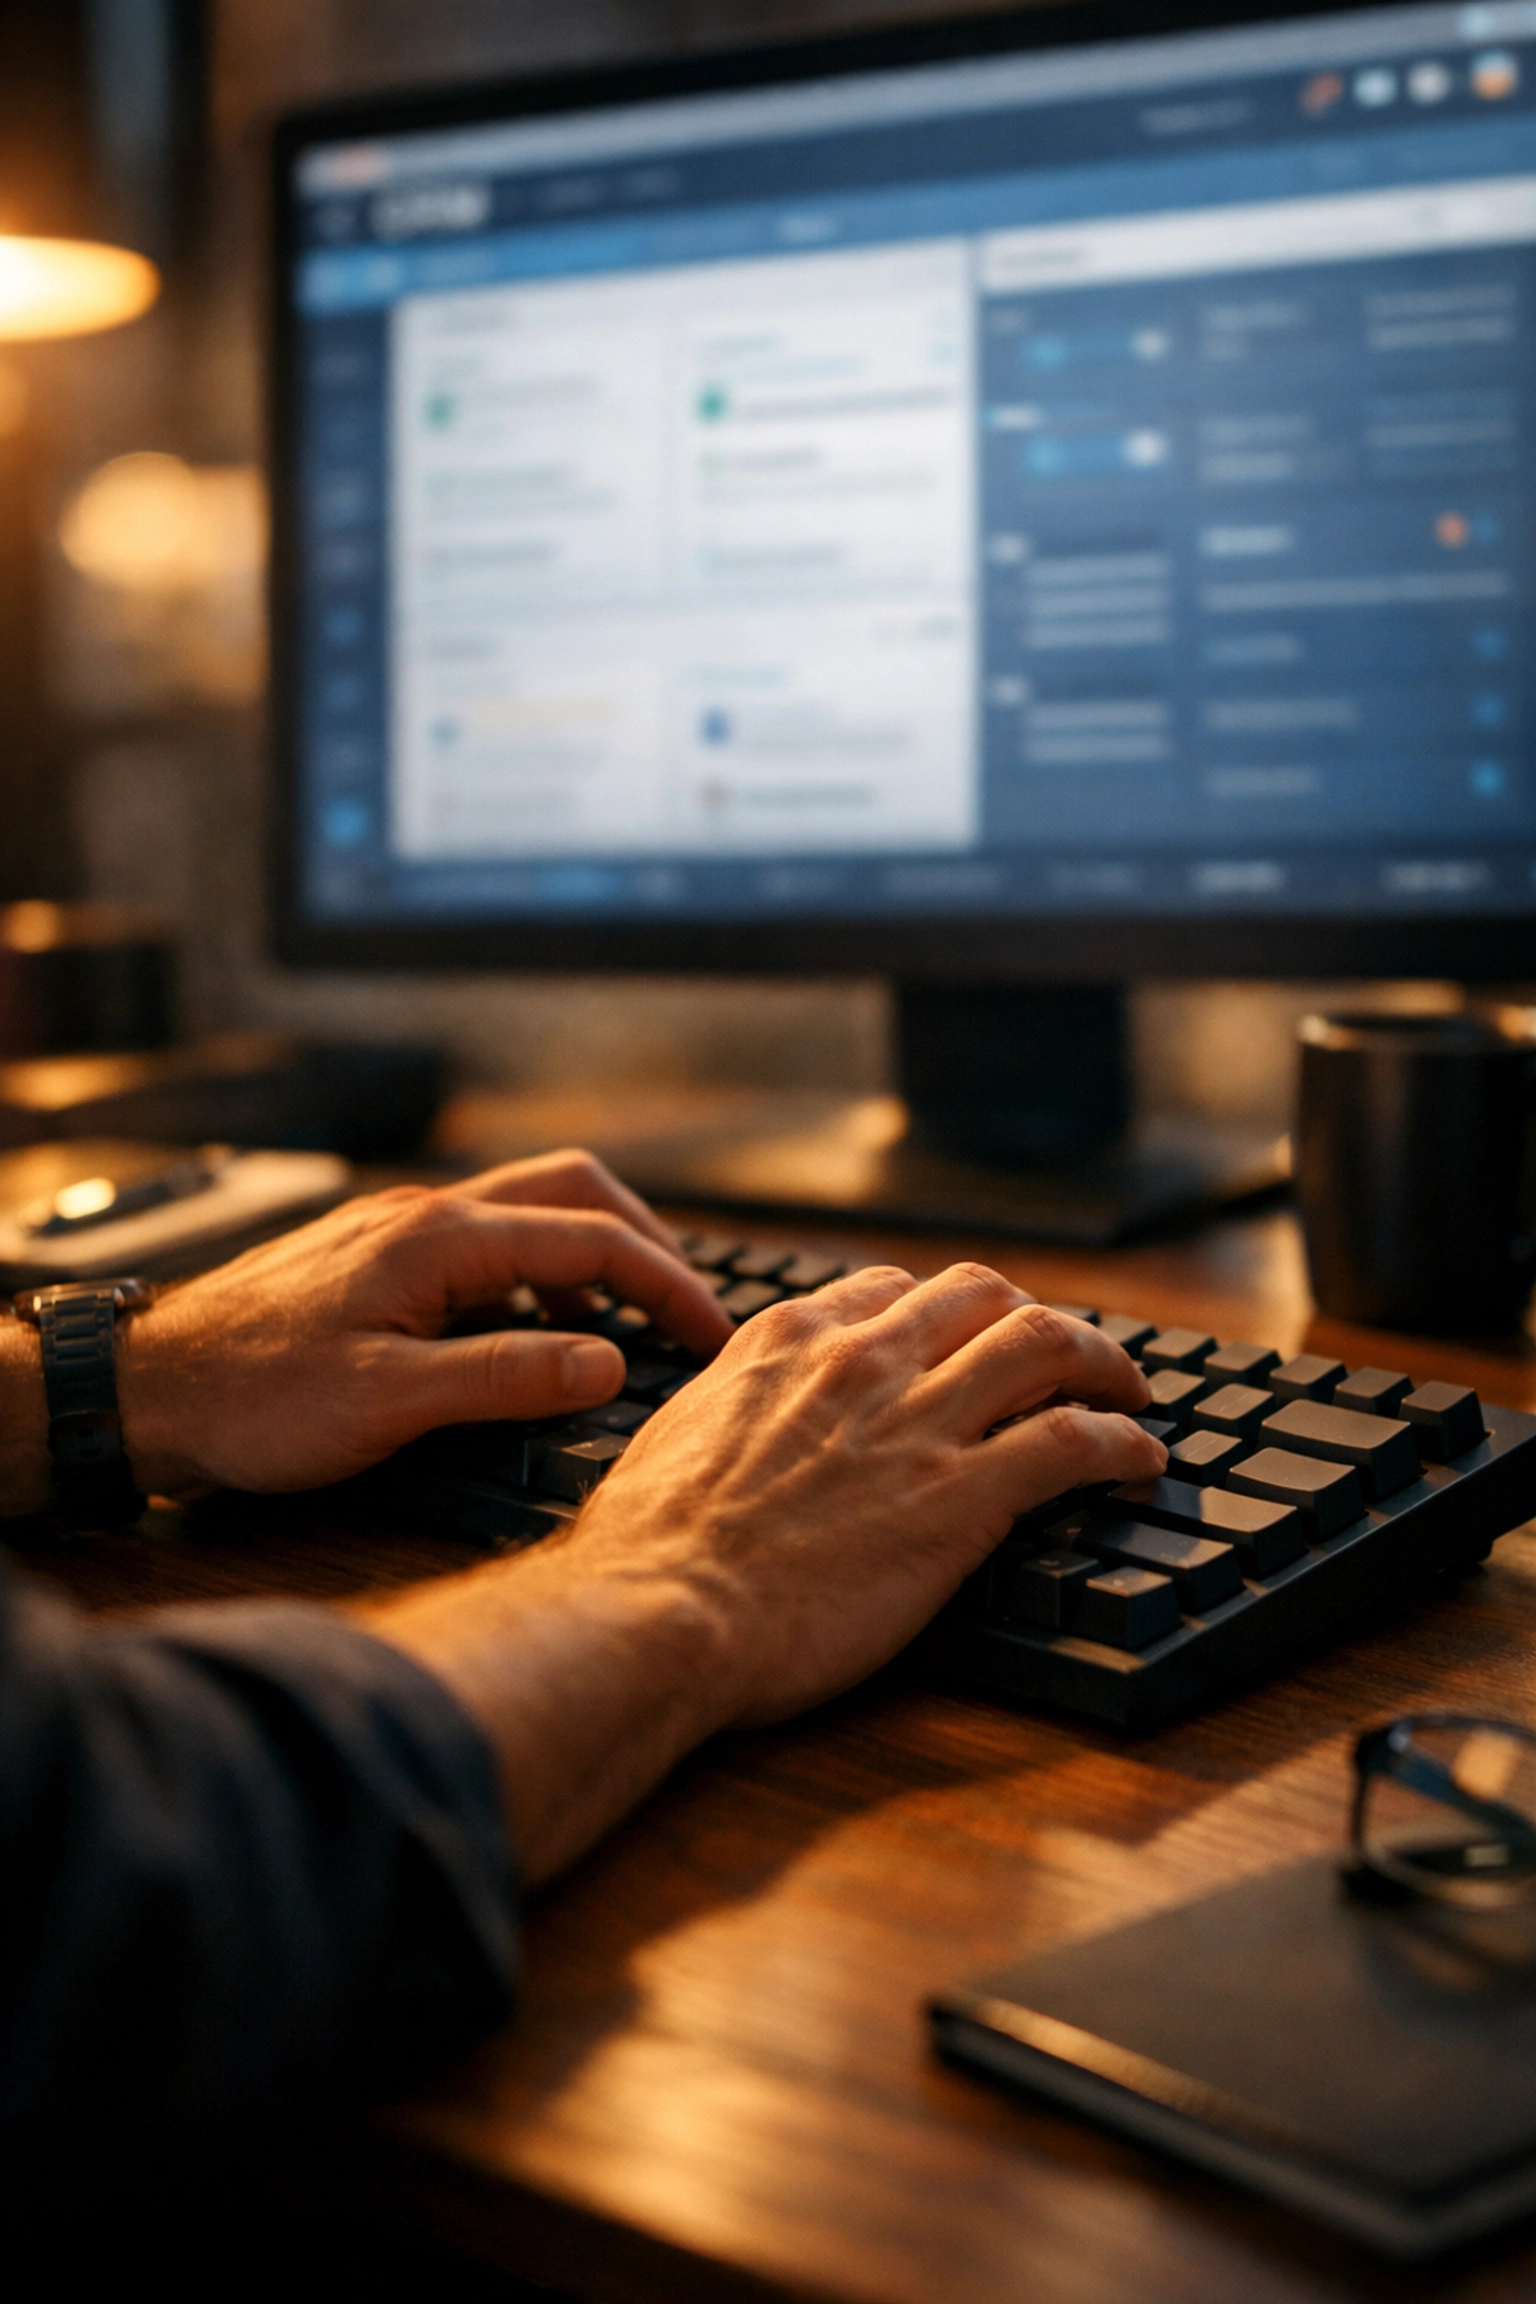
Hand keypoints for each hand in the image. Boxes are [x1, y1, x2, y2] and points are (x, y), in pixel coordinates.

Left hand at [114, 1150, 731, 1499]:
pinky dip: (539, 1274)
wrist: (147, 1387)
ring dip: (592, 1254)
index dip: (668, 1285)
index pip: (592, 1240)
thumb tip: (610, 1362)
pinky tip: (535, 1334)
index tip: (714, 1334)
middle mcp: (428, 1214)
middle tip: (687, 1309)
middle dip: (646, 1243)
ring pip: (531, 1209)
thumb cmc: (252, 1396)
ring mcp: (401, 1230)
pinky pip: (488, 1242)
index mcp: (442, 1238)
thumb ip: (506, 1377)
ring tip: (627, 1326)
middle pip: (574, 1191)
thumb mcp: (388, 1402)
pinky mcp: (380, 1256)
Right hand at [575, 1262, 1161, 1725]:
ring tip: (1130, 1393)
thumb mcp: (677, 1436)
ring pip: (1045, 1343)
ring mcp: (918, 1421)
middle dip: (1032, 1317)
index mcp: (787, 1340)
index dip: (942, 1314)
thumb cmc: (648, 1550)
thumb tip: (735, 1424)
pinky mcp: (965, 1495)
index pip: (891, 1290)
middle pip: (983, 1295)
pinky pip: (1074, 1440)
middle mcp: (862, 1360)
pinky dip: (1123, 1441)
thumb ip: (729, 1407)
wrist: (662, 1609)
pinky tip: (1141, 1461)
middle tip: (1062, 1356)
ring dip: (1103, 1360)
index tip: (963, 1342)